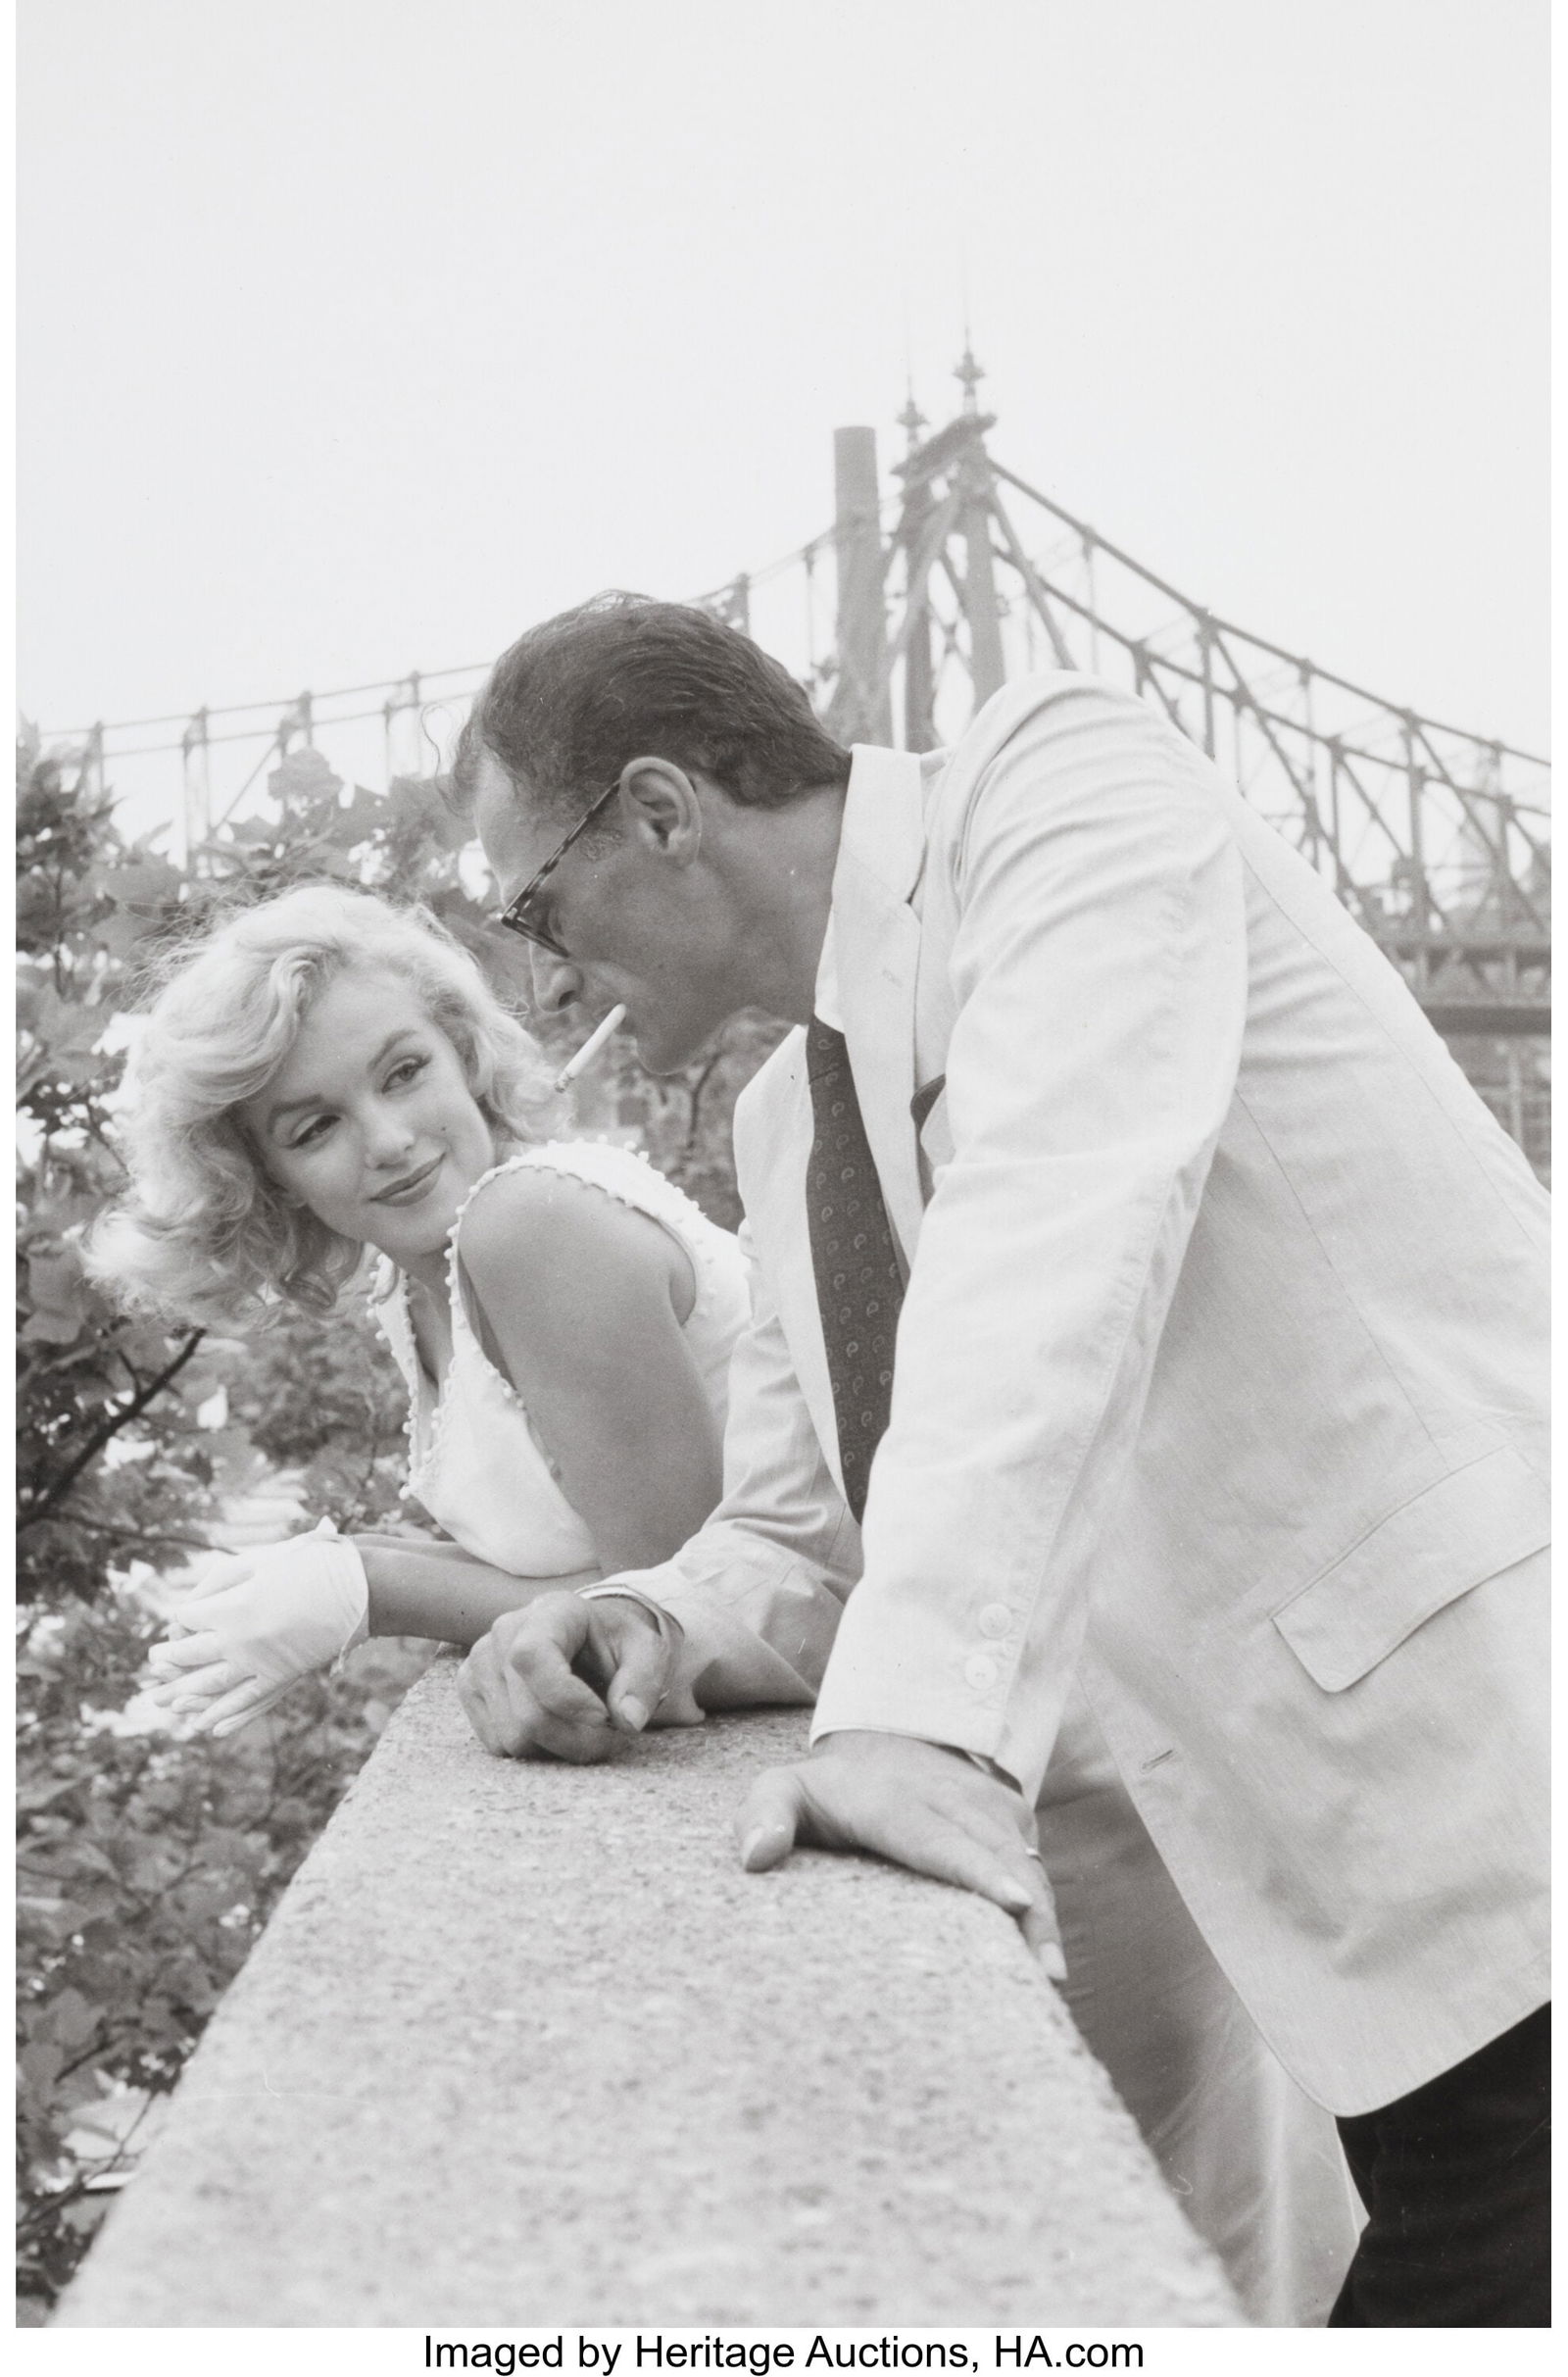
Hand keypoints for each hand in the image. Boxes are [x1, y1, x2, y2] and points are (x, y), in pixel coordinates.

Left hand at [146, 1521, 367, 1738]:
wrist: (352, 1584)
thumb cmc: (301, 1564)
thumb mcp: (252, 1563)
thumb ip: (215, 1587)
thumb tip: (186, 1616)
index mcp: (231, 1607)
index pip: (187, 1621)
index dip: (180, 1623)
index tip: (178, 1623)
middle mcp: (241, 1639)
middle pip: (193, 1657)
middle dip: (171, 1663)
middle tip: (152, 1668)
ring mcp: (262, 1661)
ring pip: (216, 1685)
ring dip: (190, 1695)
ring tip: (169, 1704)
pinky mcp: (283, 1675)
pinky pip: (249, 1700)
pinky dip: (229, 1714)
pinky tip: (210, 1727)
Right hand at [457, 1590, 700, 1761]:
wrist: (585, 1639)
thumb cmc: (615, 1645)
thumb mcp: (646, 1653)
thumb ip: (642, 1683)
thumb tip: (628, 1720)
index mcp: (550, 1611)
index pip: (532, 1658)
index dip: (566, 1700)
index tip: (604, 1718)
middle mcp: (505, 1631)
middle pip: (529, 1715)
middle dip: (576, 1739)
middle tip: (608, 1736)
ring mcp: (479, 1660)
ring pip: (513, 1738)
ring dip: (557, 1746)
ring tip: (581, 1724)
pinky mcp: (468, 1687)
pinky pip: (498, 1745)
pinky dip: (533, 1747)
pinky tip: (553, 1722)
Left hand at [734, 1731, 1065, 1976]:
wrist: (888, 1737)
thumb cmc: (829, 1790)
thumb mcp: (783, 1788)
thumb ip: (763, 1813)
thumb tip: (755, 1858)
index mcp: (894, 1802)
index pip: (940, 1839)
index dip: (978, 1870)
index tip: (1012, 1901)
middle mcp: (951, 1801)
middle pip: (998, 1858)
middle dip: (1028, 1911)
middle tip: (1045, 1975)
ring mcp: (989, 1808)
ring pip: (1025, 1864)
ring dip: (1043, 1917)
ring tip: (1050, 1978)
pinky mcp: (1013, 1819)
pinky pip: (1034, 1867)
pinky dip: (1043, 1909)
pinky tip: (1045, 1959)